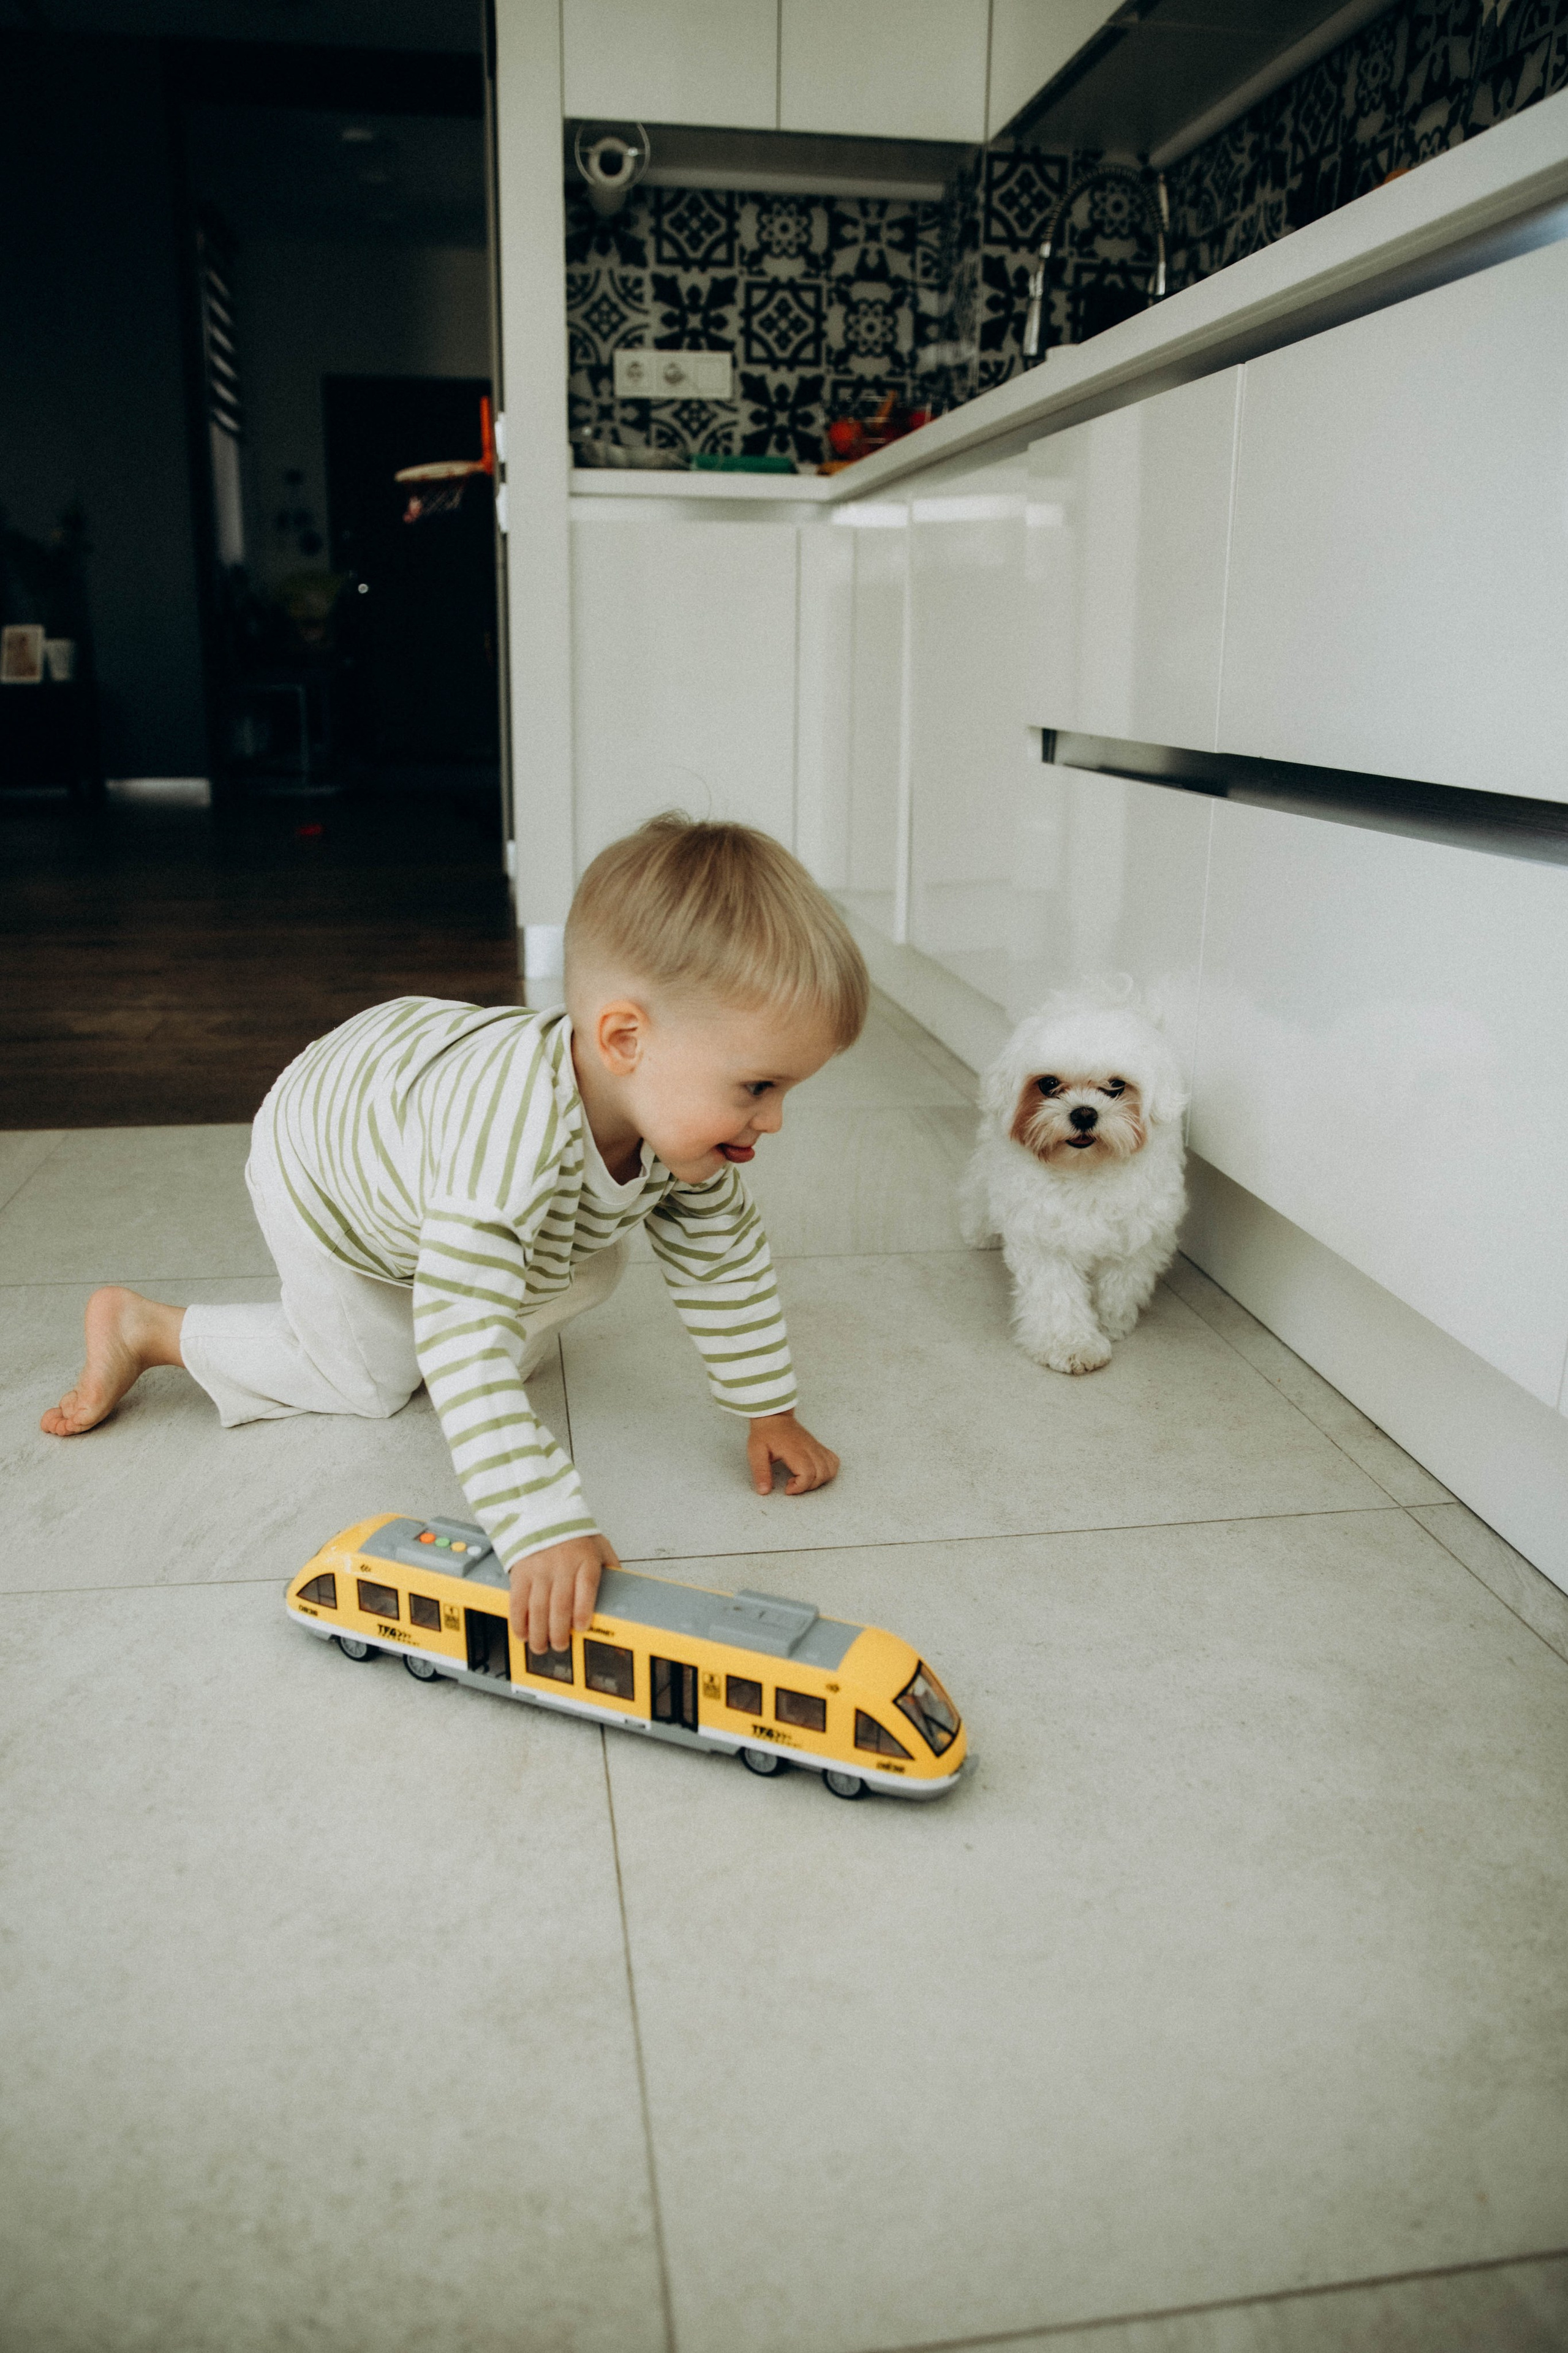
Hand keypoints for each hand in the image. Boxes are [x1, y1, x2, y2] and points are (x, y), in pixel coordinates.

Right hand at [509, 1533, 618, 1654]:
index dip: (583, 1610)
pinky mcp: (521, 1572)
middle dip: (558, 1631)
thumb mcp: (599, 1545)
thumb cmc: (574, 1535)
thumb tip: (625, 1590)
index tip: (581, 1627)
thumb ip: (611, 1567)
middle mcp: (561, 1564)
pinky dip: (519, 1620)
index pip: (586, 1587)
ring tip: (541, 1646)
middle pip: (560, 1604)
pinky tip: (523, 1633)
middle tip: (560, 1646)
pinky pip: (518, 1600)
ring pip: (538, 1607)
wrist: (544, 1514)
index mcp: (585, 1559)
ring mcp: (539, 1569)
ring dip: (538, 1631)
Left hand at [747, 1410, 839, 1497]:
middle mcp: (809, 1448)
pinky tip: (814, 1472)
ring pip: (830, 1469)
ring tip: (803, 1479)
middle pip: (822, 1474)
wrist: (773, 1416)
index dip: (799, 1487)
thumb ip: (761, 1472)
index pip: (808, 1474)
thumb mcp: (756, 1452)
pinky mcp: (818, 1446)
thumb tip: (764, 1491)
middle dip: (809, 1486)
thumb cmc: (765, 1433)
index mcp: (794, 1450)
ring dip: (819, 1480)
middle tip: (792, 1484)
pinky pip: (833, 1461)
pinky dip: (828, 1471)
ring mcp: (816, 1447)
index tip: (787, 1488)